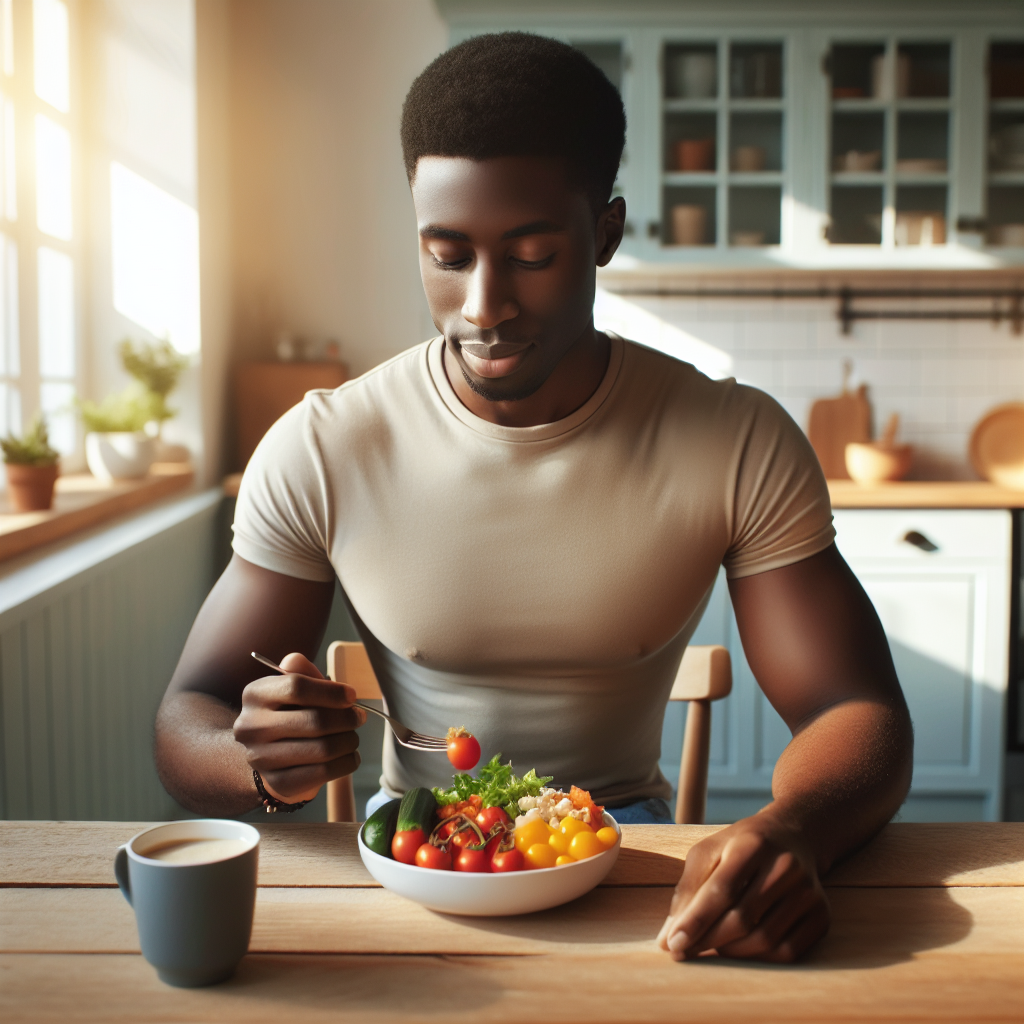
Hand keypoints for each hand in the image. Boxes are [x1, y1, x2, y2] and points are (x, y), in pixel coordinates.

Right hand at [232, 652, 365, 803]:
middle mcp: (251, 727)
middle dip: (347, 719)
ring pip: (323, 749)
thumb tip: (310, 670)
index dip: (331, 691)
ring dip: (349, 741)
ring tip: (352, 736)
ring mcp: (261, 758)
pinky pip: (324, 772)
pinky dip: (346, 763)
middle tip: (359, 717)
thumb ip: (303, 672)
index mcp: (255, 695)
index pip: (297, 687)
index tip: (352, 696)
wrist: (268, 755)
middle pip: (315, 721)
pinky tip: (349, 756)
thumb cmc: (289, 713)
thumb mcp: (292, 686)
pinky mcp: (278, 783)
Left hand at [657, 809, 829, 962]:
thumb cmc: (741, 845)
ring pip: (764, 940)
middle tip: (683, 951)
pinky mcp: (821, 914)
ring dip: (730, 952)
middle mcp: (785, 866)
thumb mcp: (709, 851)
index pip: (722, 889)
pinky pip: (787, 951)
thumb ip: (687, 890)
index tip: (673, 945)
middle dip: (708, 940)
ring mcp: (808, 892)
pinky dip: (758, 958)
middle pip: (743, 918)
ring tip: (710, 945)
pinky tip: (739, 948)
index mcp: (753, 843)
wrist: (792, 836)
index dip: (696, 921)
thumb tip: (667, 938)